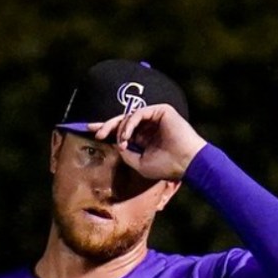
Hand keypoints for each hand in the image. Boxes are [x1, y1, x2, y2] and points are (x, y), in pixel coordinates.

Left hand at [87, 102, 206, 182]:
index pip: (122, 130)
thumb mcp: (138, 163)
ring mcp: (155, 117)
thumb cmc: (166, 166)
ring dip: (120, 128)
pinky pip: (138, 113)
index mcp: (143, 137)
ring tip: (120, 141)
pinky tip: (127, 136)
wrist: (186, 163)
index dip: (106, 129)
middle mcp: (148, 126)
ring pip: (129, 116)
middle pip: (122, 120)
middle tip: (96, 132)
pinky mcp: (161, 110)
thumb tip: (115, 144)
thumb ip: (125, 153)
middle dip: (107, 125)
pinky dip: (130, 124)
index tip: (91, 131)